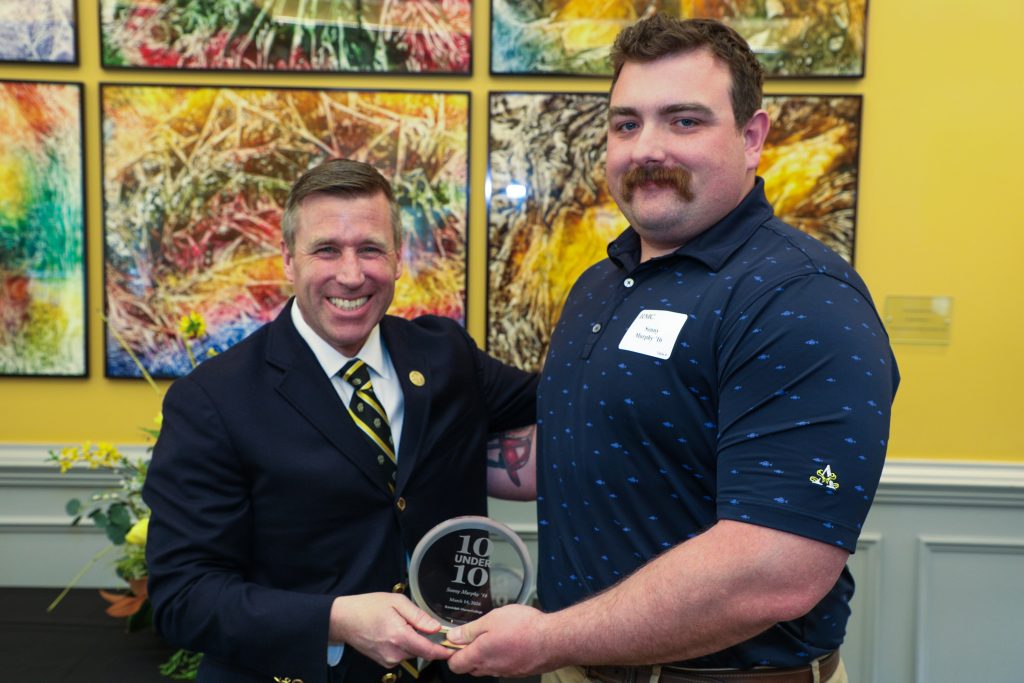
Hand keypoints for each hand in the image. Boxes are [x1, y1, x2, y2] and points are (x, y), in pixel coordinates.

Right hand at [329, 593, 453, 668]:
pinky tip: (394, 632)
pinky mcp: (384, 662)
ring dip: (414, 641)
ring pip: (412, 652)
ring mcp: (388, 660)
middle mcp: (394, 653)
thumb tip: (436, 628)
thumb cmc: (368, 607)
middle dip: (427, 640)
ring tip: (400, 624)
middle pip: (422, 651)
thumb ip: (418, 616)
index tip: (455, 649)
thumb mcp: (396, 602)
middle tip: (419, 622)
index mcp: (399, 636)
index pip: (428, 650)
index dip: (444, 651)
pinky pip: (402, 654)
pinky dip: (404, 645)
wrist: (344, 620)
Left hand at [446, 604, 553, 676]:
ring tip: (495, 636)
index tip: (454, 640)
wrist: (554, 640)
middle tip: (475, 635)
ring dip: (485, 655)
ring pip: (486, 667)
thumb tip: (452, 637)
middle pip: (469, 667)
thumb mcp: (492, 619)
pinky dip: (501, 657)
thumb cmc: (524, 627)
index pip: (454, 665)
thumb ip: (469, 630)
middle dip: (468, 653)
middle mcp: (491, 668)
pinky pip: (502, 667)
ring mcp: (505, 672)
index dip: (451, 652)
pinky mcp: (518, 671)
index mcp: (480, 655)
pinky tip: (510, 642)